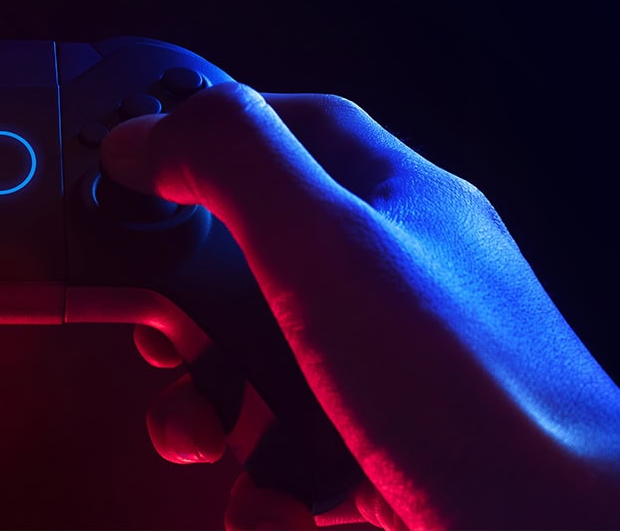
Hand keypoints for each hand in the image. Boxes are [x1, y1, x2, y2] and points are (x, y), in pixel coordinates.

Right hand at [102, 82, 619, 528]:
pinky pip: (295, 456)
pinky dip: (264, 489)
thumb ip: (233, 166)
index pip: (295, 126)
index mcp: (397, 204)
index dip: (212, 133)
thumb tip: (145, 134)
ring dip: (209, 412)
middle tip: (159, 334)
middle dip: (188, 309)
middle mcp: (399, 282)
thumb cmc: (478, 398)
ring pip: (265, 369)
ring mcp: (396, 373)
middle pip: (259, 259)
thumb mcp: (328, 246)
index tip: (141, 158)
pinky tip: (275, 503)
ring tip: (202, 437)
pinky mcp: (390, 456)